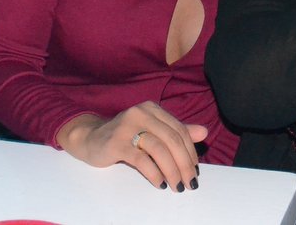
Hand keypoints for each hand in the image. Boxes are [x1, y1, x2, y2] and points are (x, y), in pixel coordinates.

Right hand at [56, 102, 206, 191]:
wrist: (90, 138)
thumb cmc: (125, 136)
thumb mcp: (152, 131)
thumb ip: (176, 132)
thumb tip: (204, 132)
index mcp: (153, 109)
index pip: (180, 130)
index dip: (190, 151)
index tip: (195, 170)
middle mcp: (142, 113)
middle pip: (172, 140)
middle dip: (184, 164)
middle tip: (190, 182)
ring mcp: (128, 126)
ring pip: (159, 149)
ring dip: (172, 171)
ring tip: (177, 185)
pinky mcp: (117, 142)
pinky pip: (142, 159)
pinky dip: (154, 173)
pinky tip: (160, 183)